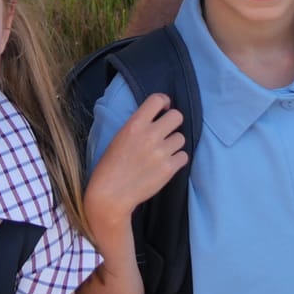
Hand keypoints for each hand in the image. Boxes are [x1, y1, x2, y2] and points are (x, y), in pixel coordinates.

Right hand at [85, 93, 186, 223]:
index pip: (157, 99)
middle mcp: (150, 135)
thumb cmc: (110, 167)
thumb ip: (137, 126)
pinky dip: (177, 160)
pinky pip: (183, 156)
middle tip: (166, 132)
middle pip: (177, 116)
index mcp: (135, 124)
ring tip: (162, 153)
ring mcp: (161, 152)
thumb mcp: (119, 137)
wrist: (111, 194)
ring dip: (174, 144)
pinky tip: (166, 164)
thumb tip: (155, 119)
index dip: (164, 102)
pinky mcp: (169, 169)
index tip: (164, 109)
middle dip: (173, 122)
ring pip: (181, 138)